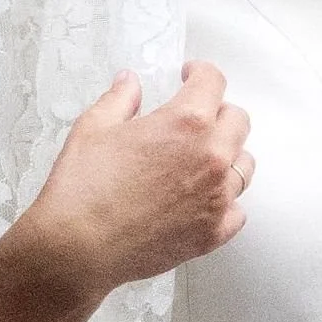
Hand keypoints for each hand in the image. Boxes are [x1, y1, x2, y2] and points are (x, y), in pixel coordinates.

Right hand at [0, 62, 251, 321]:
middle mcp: (212, 157)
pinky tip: (202, 200)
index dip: (200, 73)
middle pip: (238, 121)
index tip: (191, 76)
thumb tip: (130, 83)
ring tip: (200, 160)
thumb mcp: (94, 128)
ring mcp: (217, 198)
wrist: (77, 248)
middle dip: (218, 113)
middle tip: (195, 120)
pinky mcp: (213, 233)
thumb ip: (119, 99)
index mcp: (186, 122)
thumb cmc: (82, 189)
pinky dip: (224, 203)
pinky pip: (237, 211)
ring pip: (244, 165)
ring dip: (227, 156)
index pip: (213, 82)